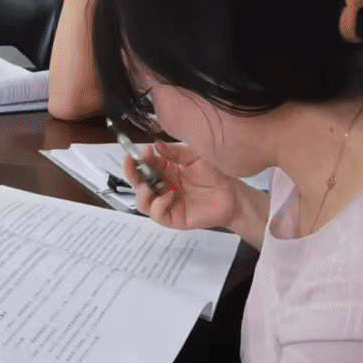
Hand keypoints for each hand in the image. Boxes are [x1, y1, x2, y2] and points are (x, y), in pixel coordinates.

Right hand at [126, 141, 243, 232]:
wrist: (232, 193)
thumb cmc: (215, 173)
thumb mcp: (193, 156)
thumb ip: (174, 152)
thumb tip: (155, 145)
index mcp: (166, 170)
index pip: (144, 165)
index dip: (138, 158)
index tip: (141, 151)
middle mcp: (162, 186)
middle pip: (138, 183)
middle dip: (131, 173)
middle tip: (131, 163)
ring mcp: (166, 203)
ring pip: (142, 202)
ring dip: (141, 191)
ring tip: (149, 184)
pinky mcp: (173, 217)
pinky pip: (157, 214)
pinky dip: (158, 204)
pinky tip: (168, 195)